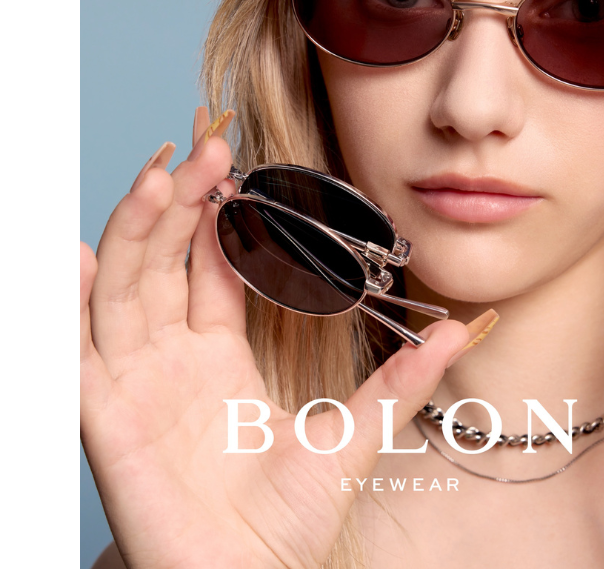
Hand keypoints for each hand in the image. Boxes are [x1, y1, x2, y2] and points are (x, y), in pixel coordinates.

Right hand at [80, 109, 470, 568]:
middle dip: (178, 205)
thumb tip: (467, 328)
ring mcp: (137, 382)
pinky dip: (70, 302)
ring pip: (125, 288)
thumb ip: (404, 377)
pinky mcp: (107, 419)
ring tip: (156, 176)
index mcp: (221, 354)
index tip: (235, 167)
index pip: (212, 267)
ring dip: (135, 230)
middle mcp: (174, 358)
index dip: (218, 218)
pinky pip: (77, 351)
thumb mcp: (357, 433)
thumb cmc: (291, 518)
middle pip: (165, 261)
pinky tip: (78, 253)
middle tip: (204, 151)